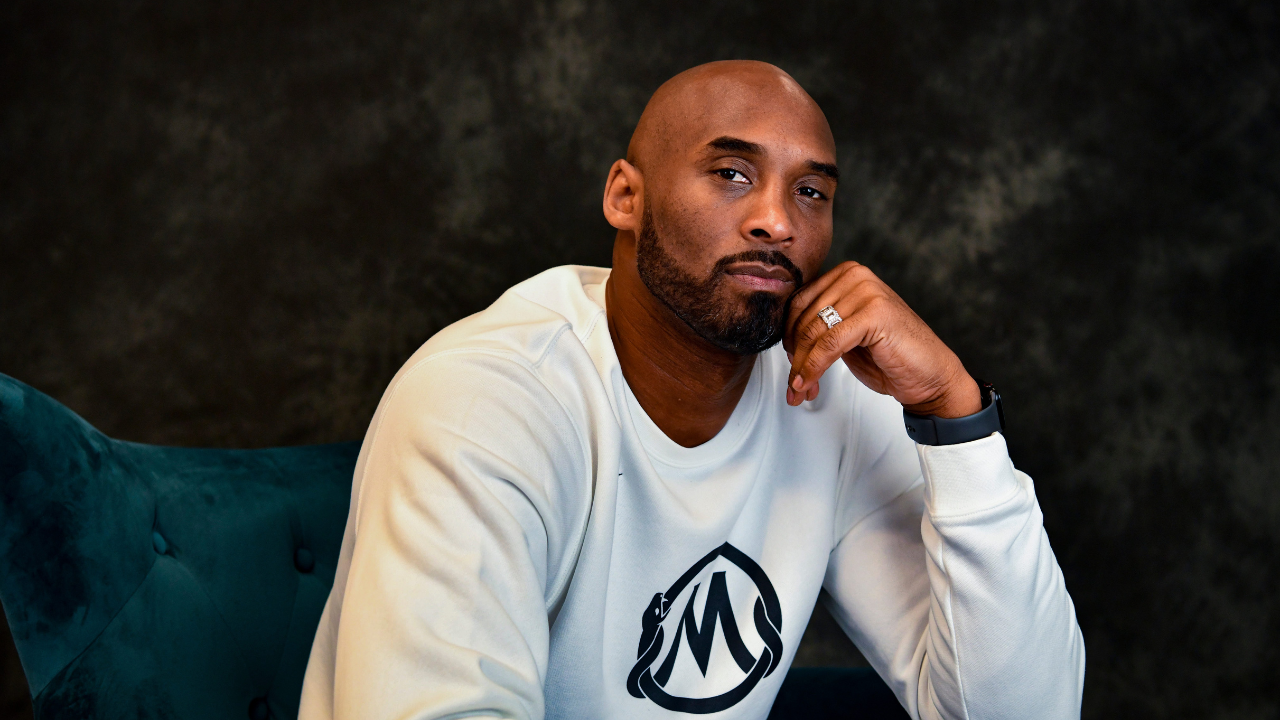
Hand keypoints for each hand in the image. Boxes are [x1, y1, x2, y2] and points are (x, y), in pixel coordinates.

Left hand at [782, 261, 980, 417]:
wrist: (930, 376)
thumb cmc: (890, 357)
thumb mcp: (844, 337)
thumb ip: (818, 327)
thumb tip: (783, 340)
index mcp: (846, 275)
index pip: (797, 303)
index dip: (787, 338)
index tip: (790, 365)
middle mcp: (855, 276)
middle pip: (802, 318)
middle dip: (794, 357)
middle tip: (794, 385)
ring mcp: (866, 291)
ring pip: (813, 332)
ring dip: (802, 368)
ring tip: (801, 390)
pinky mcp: (875, 312)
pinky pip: (829, 343)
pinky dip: (814, 367)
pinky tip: (809, 384)